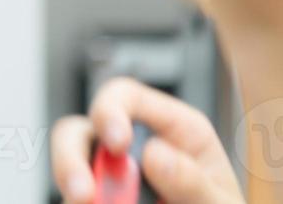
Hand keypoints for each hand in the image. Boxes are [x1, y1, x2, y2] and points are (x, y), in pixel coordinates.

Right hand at [51, 77, 242, 203]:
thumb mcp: (220, 201)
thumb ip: (194, 180)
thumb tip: (154, 155)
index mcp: (172, 129)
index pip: (126, 96)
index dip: (110, 110)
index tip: (116, 143)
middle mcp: (132, 146)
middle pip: (81, 128)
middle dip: (71, 155)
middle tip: (82, 191)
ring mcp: (112, 174)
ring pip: (68, 160)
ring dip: (69, 179)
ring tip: (82, 203)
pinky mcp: (98, 196)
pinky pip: (73, 193)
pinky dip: (76, 200)